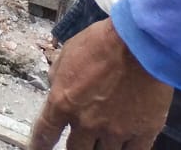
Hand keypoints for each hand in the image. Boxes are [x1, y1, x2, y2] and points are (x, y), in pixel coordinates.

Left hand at [29, 19, 172, 149]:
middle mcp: (86, 123)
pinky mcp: (143, 132)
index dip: (39, 145)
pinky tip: (124, 148)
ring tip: (100, 141)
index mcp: (63, 102)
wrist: (139, 44)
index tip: (37, 149)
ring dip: (99, 148)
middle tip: (77, 142)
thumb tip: (57, 89)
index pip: (45, 133)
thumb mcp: (67, 54)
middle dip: (74, 148)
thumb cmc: (100, 42)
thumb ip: (59, 77)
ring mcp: (115, 131)